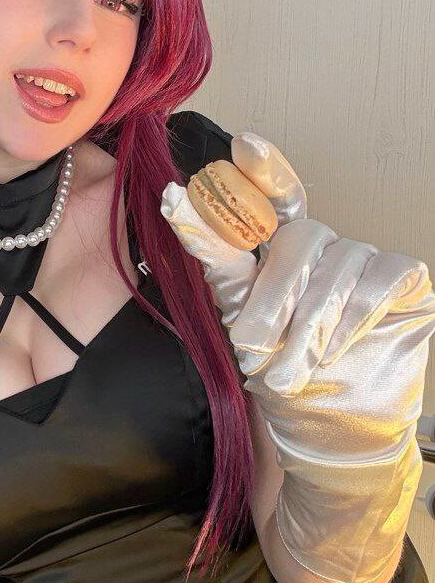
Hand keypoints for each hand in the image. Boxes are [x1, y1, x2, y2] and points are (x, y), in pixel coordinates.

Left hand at [161, 131, 434, 582]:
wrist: (328, 437)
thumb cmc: (281, 380)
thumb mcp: (238, 321)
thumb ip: (219, 263)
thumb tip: (176, 199)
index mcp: (280, 251)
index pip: (274, 196)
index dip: (262, 168)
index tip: (243, 145)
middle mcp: (324, 248)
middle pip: (300, 237)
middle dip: (275, 297)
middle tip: (259, 349)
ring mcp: (366, 262)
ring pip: (336, 263)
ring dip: (309, 324)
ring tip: (295, 370)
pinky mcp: (405, 284)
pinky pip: (379, 279)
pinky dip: (351, 318)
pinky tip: (339, 350)